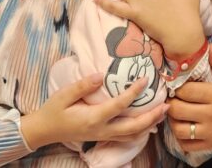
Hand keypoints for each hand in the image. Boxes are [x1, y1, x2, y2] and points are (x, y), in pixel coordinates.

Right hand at [20, 73, 168, 149]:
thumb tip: (101, 75)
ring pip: (132, 134)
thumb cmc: (53, 110)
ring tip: (162, 113)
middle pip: (133, 126)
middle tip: (166, 105)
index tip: (145, 79)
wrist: (45, 130)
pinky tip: (148, 123)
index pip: (120, 105)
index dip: (134, 92)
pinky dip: (140, 131)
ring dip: (149, 124)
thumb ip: (82, 86)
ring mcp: (103, 136)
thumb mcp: (63, 95)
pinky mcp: (102, 137)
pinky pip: (126, 137)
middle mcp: (102, 129)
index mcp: (93, 117)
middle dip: (152, 116)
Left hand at [167, 45, 211, 151]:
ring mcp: (209, 131)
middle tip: (172, 98)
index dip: (176, 86)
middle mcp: (211, 114)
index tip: (176, 84)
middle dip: (171, 102)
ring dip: (172, 120)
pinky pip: (187, 145)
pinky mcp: (210, 144)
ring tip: (175, 113)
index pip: (185, 90)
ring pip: (179, 129)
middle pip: (178, 109)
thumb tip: (210, 47)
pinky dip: (180, 138)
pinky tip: (182, 128)